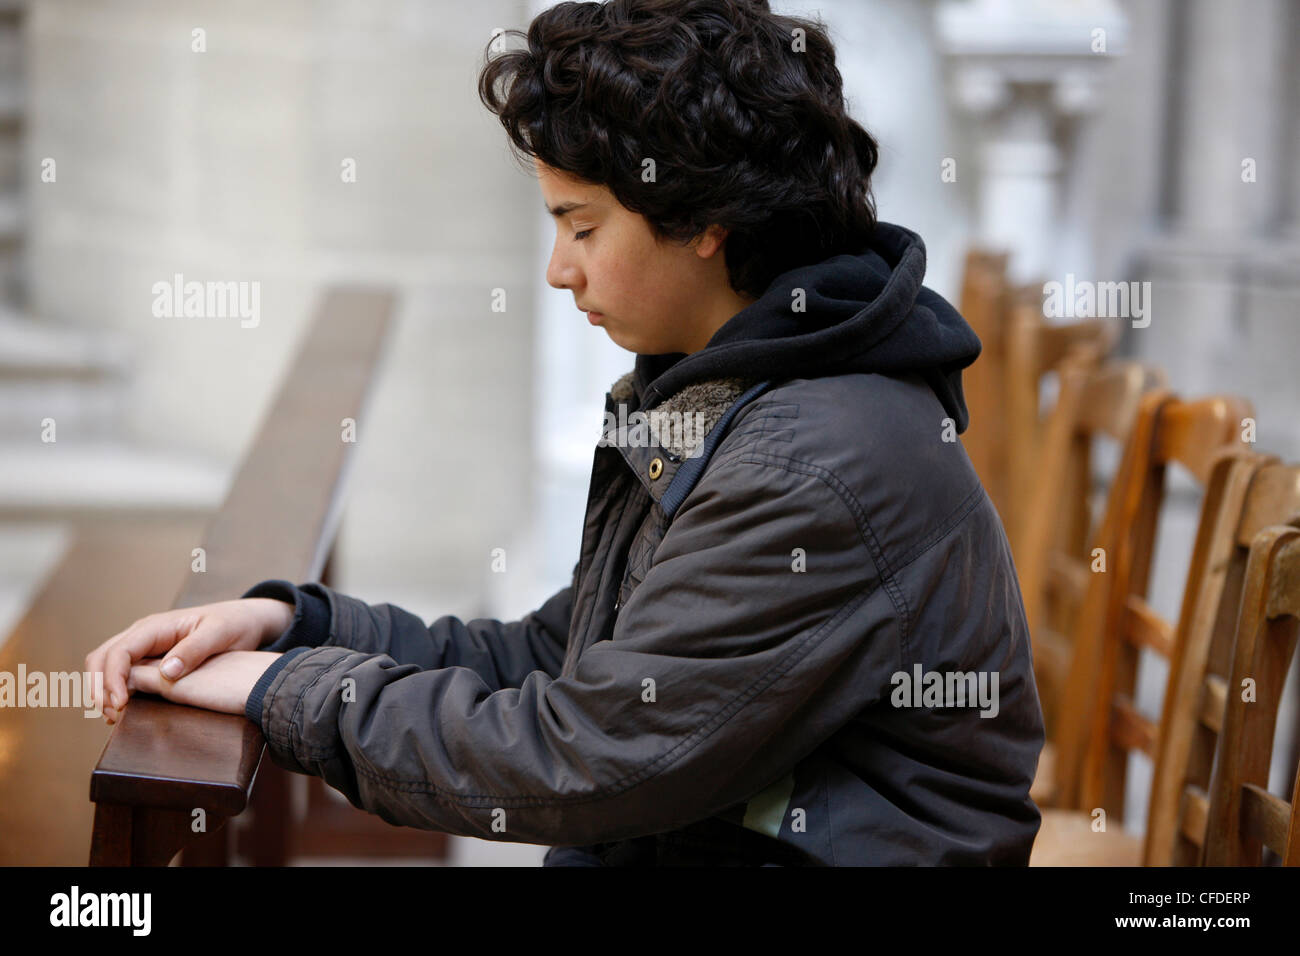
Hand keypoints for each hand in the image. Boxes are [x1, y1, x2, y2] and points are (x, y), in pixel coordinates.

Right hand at [85, 599, 294, 721]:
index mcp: (156, 626)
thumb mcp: (220, 633)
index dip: (112, 679)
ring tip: (112, 716)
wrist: (246, 620)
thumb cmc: (235, 623)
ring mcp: (145, 645)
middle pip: (102, 657)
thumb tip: (166, 671)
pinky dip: (115, 689)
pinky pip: (122, 672)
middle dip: (98, 687)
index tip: (120, 704)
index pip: (120, 651)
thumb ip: (194, 650)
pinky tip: (122, 708)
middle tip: (110, 716)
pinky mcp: (150, 657)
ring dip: (102, 690)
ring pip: (106, 665)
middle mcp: (144, 634)